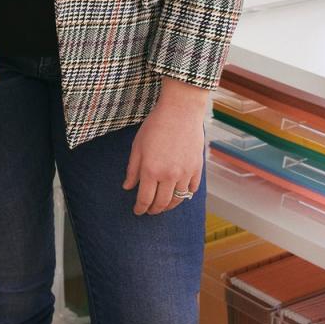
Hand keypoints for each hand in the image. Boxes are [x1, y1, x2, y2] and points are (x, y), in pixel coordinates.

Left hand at [122, 80, 208, 215]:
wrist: (180, 111)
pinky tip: (179, 194)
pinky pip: (192, 189)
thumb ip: (132, 169)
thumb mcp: (137, 146)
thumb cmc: (155, 126)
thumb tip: (127, 187)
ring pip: (178, 200)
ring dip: (169, 206)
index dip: (140, 208)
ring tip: (163, 206)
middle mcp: (169, 176)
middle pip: (161, 203)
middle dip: (154, 210)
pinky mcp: (197, 169)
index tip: (137, 211)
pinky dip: (185, 195)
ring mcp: (185, 173)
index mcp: (150, 170)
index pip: (145, 199)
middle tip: (149, 211)